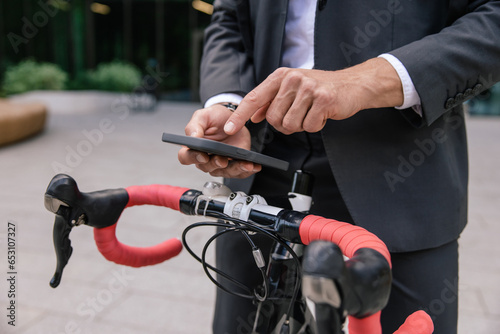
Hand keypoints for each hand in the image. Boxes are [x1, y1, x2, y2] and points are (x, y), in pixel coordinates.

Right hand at [178, 104, 261, 177]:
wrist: (232, 118)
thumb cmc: (214, 118)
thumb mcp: (203, 116)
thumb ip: (195, 126)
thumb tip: (193, 137)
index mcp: (193, 147)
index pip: (186, 157)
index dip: (193, 158)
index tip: (203, 156)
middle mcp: (205, 159)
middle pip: (206, 167)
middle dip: (216, 164)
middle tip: (223, 160)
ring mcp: (220, 164)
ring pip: (225, 173)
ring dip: (235, 169)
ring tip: (245, 164)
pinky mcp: (234, 165)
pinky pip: (240, 172)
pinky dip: (247, 170)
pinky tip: (253, 165)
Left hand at [224, 57, 403, 134]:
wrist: (352, 85)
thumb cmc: (321, 89)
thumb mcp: (293, 89)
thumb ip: (272, 101)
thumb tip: (255, 115)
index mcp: (282, 76)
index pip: (254, 97)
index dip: (240, 115)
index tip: (229, 129)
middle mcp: (293, 79)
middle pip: (274, 118)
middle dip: (285, 124)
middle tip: (300, 115)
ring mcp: (308, 88)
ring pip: (290, 124)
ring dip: (301, 126)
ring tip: (311, 113)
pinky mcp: (323, 99)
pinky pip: (309, 126)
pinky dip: (315, 126)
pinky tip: (322, 114)